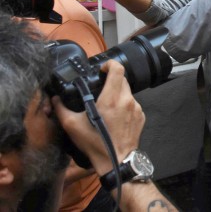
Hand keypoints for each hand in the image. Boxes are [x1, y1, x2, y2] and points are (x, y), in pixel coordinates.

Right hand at [52, 60, 144, 174]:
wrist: (117, 161)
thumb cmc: (95, 143)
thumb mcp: (72, 126)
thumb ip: (62, 109)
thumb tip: (55, 99)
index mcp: (112, 98)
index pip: (118, 69)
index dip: (110, 64)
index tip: (102, 69)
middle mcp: (127, 100)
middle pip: (122, 80)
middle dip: (112, 80)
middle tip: (100, 88)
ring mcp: (137, 108)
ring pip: (128, 92)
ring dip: (118, 94)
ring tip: (106, 106)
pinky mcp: (141, 117)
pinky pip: (133, 104)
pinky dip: (124, 105)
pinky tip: (115, 117)